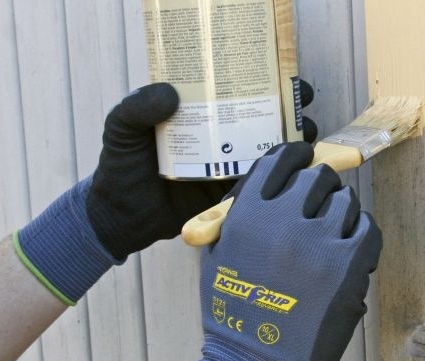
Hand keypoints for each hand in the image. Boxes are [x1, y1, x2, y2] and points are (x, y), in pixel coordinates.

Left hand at [86, 81, 317, 258]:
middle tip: (304, 112)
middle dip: (291, 113)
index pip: (239, 92)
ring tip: (305, 145)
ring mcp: (226, 168)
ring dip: (291, 147)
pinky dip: (275, 182)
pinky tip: (292, 178)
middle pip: (264, 120)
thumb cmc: (120, 169)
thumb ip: (138, 107)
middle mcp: (219, 139)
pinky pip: (256, 186)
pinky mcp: (227, 196)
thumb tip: (171, 93)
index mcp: (201, 116)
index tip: (286, 79)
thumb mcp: (121, 128)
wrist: (119, 217)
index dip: (267, 83)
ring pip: (268, 153)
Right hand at [151, 142, 382, 360]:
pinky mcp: (349, 265)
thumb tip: (270, 191)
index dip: (297, 154)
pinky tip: (349, 249)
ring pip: (345, 202)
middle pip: (317, 177)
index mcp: (247, 215)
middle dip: (318, 191)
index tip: (304, 156)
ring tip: (330, 240)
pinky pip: (368, 228)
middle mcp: (284, 219)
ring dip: (339, 216)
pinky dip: (361, 235)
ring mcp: (320, 241)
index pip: (280, 160)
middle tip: (317, 210)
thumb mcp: (219, 258)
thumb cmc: (234, 317)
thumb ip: (240, 219)